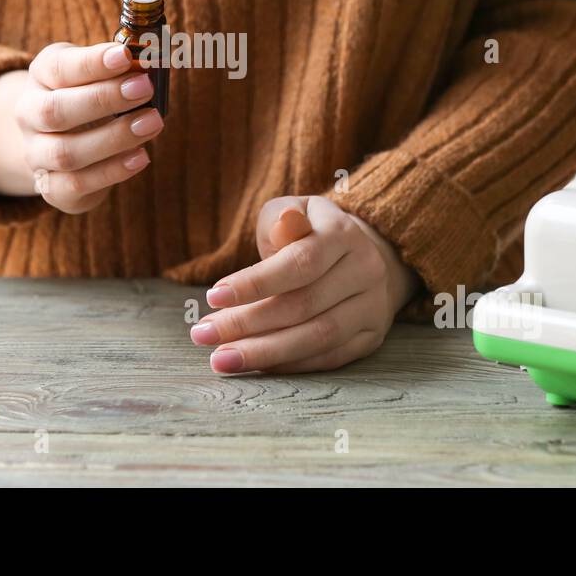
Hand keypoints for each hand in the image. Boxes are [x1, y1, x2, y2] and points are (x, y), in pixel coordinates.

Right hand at [0, 41, 163, 212]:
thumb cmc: (86, 96)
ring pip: (66, 152)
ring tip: (152, 123)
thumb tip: (153, 61)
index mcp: (41, 76)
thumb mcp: (97, 72)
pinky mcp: (52, 187)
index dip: (91, 63)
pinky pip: (76, 185)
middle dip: (104, 99)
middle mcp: (30, 115)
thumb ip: (119, 67)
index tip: (125, 56)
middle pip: (55, 111)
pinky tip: (140, 157)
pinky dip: (111, 172)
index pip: (58, 68)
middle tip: (145, 88)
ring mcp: (37, 154)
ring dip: (113, 138)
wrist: (55, 139)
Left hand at [190, 196, 417, 372]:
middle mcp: (365, 271)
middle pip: (304, 305)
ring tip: (222, 359)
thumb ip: (283, 219)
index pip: (300, 263)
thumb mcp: (295, 210)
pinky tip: (256, 365)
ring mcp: (373, 306)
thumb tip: (285, 222)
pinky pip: (329, 357)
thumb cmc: (312, 231)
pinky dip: (290, 364)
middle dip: (248, 323)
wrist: (364, 253)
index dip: (255, 283)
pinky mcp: (371, 336)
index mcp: (343, 234)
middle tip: (203, 335)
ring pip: (318, 337)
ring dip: (265, 353)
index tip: (213, 297)